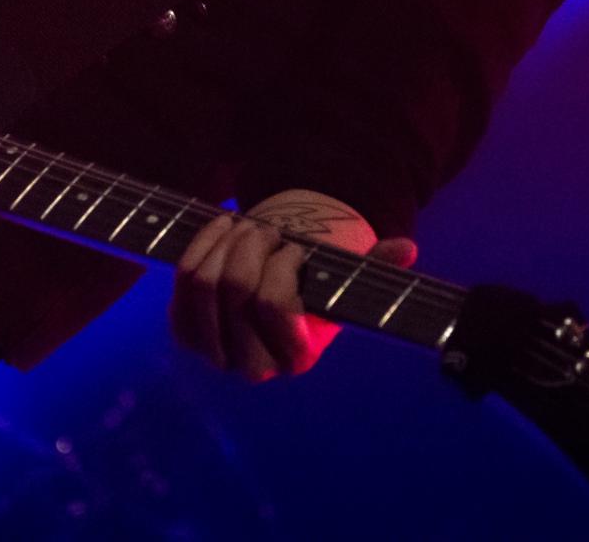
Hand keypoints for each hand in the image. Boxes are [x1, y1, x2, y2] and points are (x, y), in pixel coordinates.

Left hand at [170, 189, 417, 381]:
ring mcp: (214, 351)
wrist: (270, 296)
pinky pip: (182, 282)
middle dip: (252, 244)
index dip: (280, 267)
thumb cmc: (313, 285)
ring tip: (244, 225)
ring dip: (225, 242)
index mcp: (297, 356)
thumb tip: (406, 249)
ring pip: (204, 282)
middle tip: (267, 228)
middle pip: (235, 288)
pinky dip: (200, 244)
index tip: (295, 249)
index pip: (274, 307)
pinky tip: (220, 227)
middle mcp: (254, 364)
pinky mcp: (186, 332)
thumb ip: (377, 266)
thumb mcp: (346, 278)